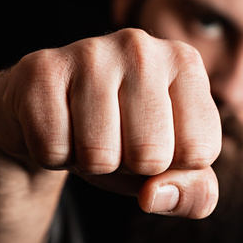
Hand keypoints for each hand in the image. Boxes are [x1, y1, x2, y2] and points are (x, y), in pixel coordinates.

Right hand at [0, 28, 220, 217]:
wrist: (46, 113)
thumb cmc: (120, 136)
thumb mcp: (170, 168)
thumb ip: (196, 193)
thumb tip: (154, 195)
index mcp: (184, 62)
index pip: (200, 150)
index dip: (171, 166)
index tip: (152, 141)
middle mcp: (141, 46)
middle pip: (151, 154)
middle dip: (129, 166)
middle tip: (114, 139)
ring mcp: (89, 52)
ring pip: (100, 156)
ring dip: (89, 164)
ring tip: (84, 133)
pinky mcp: (42, 69)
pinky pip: (54, 150)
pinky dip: (53, 156)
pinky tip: (57, 125)